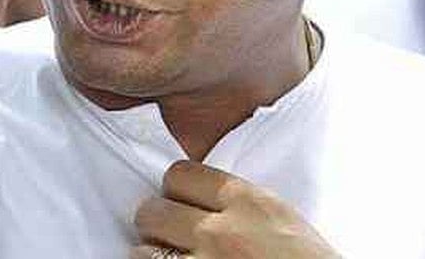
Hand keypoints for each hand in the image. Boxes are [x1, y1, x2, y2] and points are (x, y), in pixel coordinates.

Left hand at [133, 161, 340, 258]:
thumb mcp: (281, 217)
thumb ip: (239, 202)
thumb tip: (197, 198)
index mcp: (247, 202)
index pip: (179, 174)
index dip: (175, 189)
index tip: (180, 200)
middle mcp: (221, 232)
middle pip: (153, 211)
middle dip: (158, 223)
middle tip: (170, 234)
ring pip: (143, 251)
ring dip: (153, 256)